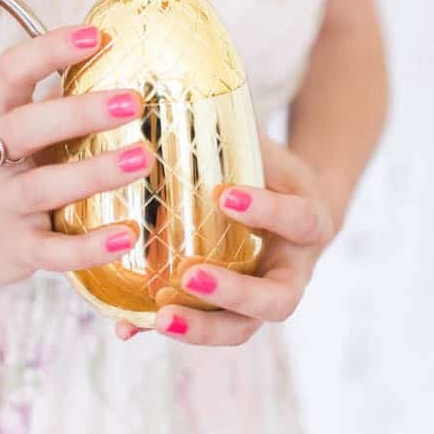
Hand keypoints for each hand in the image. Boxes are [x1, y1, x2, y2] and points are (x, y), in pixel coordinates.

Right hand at [0, 24, 153, 284]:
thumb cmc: (14, 166)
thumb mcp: (24, 125)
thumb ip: (63, 95)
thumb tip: (130, 55)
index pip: (11, 71)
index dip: (50, 49)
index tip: (97, 35)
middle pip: (25, 127)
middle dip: (79, 112)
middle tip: (133, 101)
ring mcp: (2, 204)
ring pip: (42, 188)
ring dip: (94, 173)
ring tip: (143, 159)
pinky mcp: (17, 248)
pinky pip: (51, 251)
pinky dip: (88, 246)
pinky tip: (127, 236)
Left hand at [114, 129, 346, 345]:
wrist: (295, 203)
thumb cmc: (267, 166)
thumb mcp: (259, 148)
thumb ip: (227, 136)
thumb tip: (157, 104)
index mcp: (309, 223)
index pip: (298, 219)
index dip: (268, 211)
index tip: (226, 194)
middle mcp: (294, 269)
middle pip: (278, 300)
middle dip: (235, 293)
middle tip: (190, 275)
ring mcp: (264, 296)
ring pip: (244, 329)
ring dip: (202, 327)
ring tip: (158, 317)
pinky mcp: (232, 311)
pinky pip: (203, 328)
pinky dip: (162, 329)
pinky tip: (125, 328)